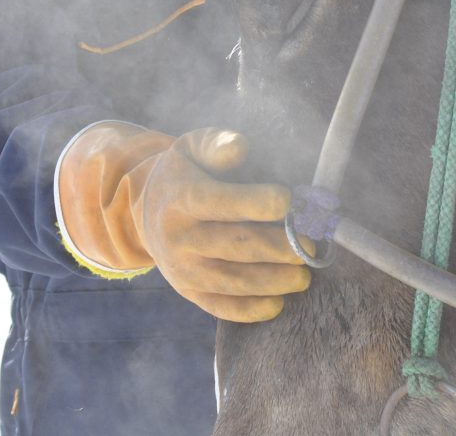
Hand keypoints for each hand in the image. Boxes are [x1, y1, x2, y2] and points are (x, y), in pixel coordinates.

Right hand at [58, 124, 310, 321]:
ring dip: (272, 282)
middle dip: (278, 248)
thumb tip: (240, 149)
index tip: (290, 201)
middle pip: (234, 246)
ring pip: (232, 281)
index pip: (221, 202)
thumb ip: (216, 144)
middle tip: (311, 247)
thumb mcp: (192, 147)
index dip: (257, 203)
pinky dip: (249, 310)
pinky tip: (278, 304)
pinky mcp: (187, 291)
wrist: (144, 211)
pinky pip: (219, 306)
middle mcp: (178, 237)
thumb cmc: (184, 173)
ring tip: (304, 277)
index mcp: (182, 198)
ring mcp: (181, 269)